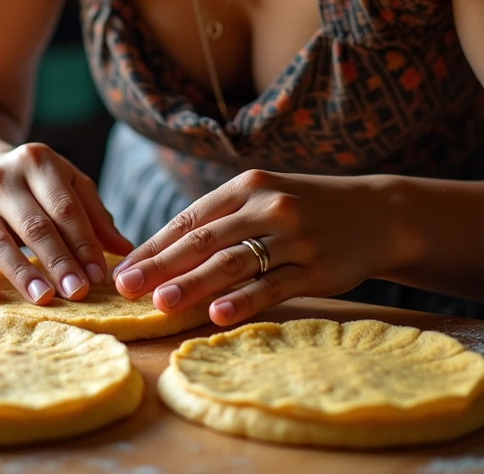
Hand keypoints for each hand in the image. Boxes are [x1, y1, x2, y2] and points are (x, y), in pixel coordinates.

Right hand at [0, 142, 132, 305]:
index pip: (64, 207)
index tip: (100, 275)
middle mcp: (2, 178)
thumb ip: (95, 215)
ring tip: (45, 298)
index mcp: (37, 161)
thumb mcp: (68, 184)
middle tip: (79, 292)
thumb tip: (125, 249)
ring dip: (22, 272)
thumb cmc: (36, 184)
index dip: (83, 242)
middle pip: (34, 225)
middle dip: (59, 261)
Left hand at [113, 169, 412, 325]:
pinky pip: (272, 286)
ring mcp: (292, 237)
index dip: (154, 245)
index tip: (121, 267)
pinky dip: (243, 300)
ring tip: (161, 301)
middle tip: (125, 286)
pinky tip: (217, 313)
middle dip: (160, 265)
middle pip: (204, 240)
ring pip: (233, 262)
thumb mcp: (265, 197)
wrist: (376, 213)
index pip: (190, 218)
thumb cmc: (307, 207)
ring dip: (193, 283)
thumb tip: (165, 252)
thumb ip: (223, 219)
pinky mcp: (316, 268)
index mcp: (247, 185)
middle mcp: (266, 206)